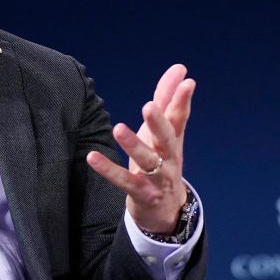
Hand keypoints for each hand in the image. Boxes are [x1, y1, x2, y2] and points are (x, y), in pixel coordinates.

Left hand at [85, 64, 195, 233]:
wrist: (167, 210)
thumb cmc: (162, 162)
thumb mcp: (165, 133)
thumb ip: (168, 101)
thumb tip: (181, 69)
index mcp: (174, 141)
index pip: (180, 118)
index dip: (183, 101)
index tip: (187, 82)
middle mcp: (169, 159)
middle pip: (168, 139)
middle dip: (159, 123)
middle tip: (149, 106)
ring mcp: (156, 178)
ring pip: (148, 161)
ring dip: (134, 145)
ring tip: (119, 128)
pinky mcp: (141, 193)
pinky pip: (124, 181)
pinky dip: (108, 170)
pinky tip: (92, 156)